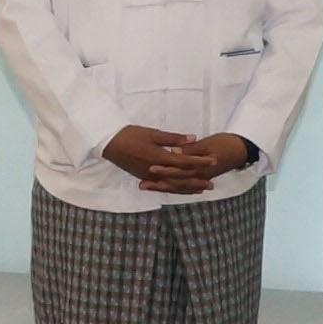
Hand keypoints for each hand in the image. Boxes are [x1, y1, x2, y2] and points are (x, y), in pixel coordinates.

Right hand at [101, 125, 221, 194]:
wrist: (109, 143)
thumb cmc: (131, 135)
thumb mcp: (153, 133)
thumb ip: (174, 138)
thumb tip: (193, 139)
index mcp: (160, 157)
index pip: (185, 161)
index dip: (200, 161)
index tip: (213, 161)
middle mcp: (156, 170)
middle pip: (181, 178)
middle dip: (197, 180)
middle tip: (212, 184)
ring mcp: (149, 176)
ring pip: (172, 185)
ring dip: (187, 188)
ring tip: (201, 190)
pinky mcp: (143, 178)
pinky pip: (163, 186)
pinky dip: (174, 188)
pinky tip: (181, 189)